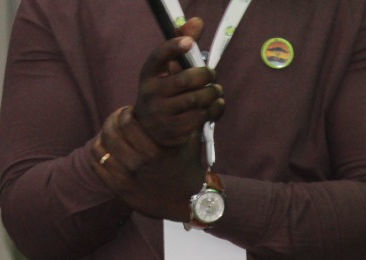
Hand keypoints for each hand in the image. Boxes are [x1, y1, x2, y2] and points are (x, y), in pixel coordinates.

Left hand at [93, 106, 205, 220]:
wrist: (188, 203)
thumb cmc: (189, 168)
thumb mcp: (192, 143)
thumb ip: (188, 120)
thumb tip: (189, 95)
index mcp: (155, 152)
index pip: (126, 122)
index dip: (125, 112)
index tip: (129, 111)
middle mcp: (138, 165)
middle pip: (110, 133)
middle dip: (112, 120)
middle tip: (118, 119)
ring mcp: (126, 179)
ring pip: (100, 147)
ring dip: (104, 135)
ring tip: (111, 133)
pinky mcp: (118, 190)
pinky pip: (96, 164)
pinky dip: (99, 152)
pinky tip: (107, 148)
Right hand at [133, 17, 225, 146]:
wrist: (152, 130)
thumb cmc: (166, 92)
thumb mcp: (168, 70)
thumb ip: (182, 44)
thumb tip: (198, 22)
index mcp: (148, 74)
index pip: (158, 57)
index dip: (173, 47)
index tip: (190, 42)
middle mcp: (151, 93)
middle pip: (184, 80)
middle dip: (204, 75)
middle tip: (211, 73)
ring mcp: (160, 114)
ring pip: (195, 100)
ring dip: (212, 92)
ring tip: (216, 90)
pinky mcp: (173, 131)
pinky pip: (200, 117)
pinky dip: (214, 109)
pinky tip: (217, 103)